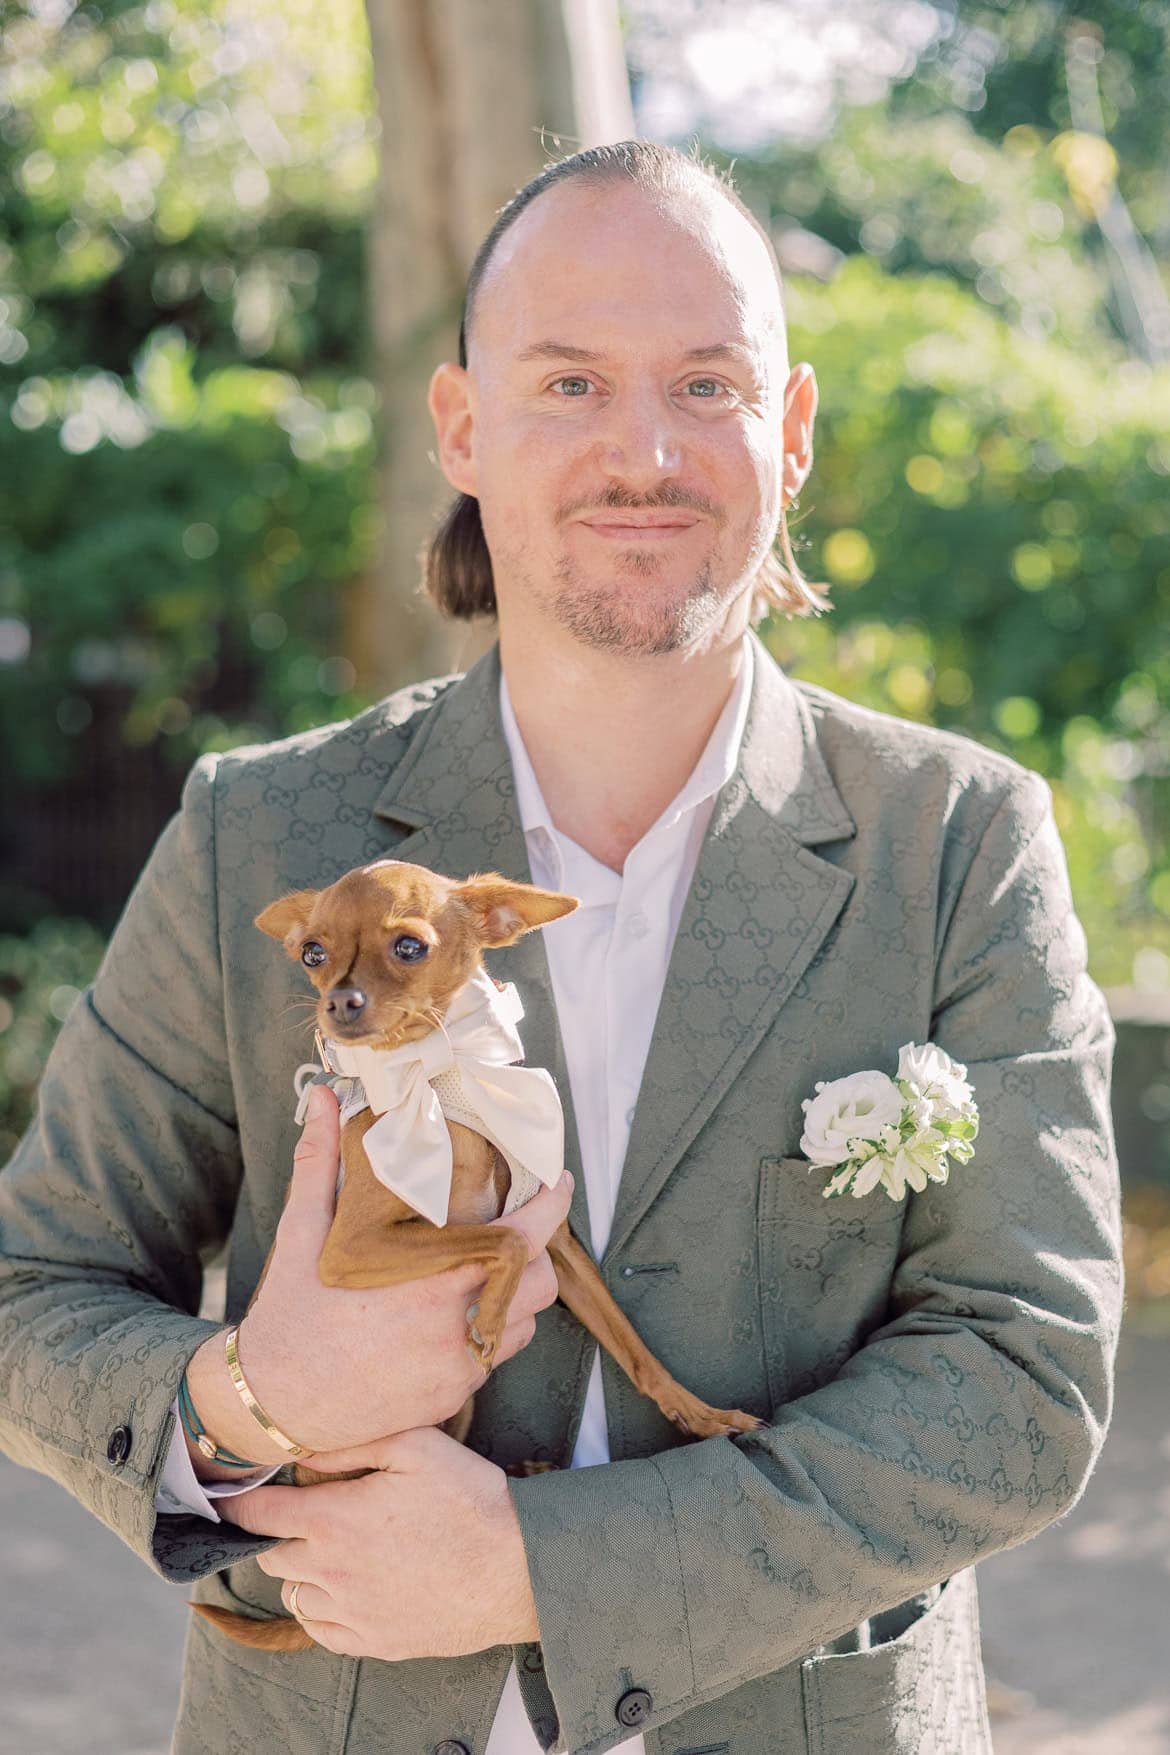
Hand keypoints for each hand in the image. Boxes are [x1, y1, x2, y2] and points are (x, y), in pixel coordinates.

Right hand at [184, 1087, 570, 1468]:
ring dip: (513, 1297)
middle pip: (538, 1284)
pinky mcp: (450, 1399)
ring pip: (521, 1324)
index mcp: (429, 1278)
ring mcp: (457, 1369)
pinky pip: (492, 1359)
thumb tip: (322, 1097)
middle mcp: (453, 1327)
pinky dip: (485, 1334)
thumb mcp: (301, 1232)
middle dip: (534, 1255)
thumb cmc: (289, 1315)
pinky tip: (451, 1318)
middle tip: (514, 1233)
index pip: (521, 1240)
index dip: (552, 1207)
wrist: (271, 1403)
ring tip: (480, 1273)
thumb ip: (320, 1162)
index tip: (559, 1182)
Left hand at [221, 1427, 539, 1656]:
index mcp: (334, 1521)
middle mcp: (332, 1573)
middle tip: (295, 1513)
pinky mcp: (376, 1642)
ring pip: (295, 1596)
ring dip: (299, 1571)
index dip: (238, 1502)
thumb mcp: (417, 1446)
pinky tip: (345, 1588)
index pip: (258, 1515)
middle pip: (272, 1557)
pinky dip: (322, 1609)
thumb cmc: (471, 1500)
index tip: (230, 1493)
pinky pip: (323, 1632)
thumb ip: (353, 1442)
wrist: (518, 1568)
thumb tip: (305, 1447)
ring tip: (326, 1549)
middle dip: (274, 1533)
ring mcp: (353, 1614)